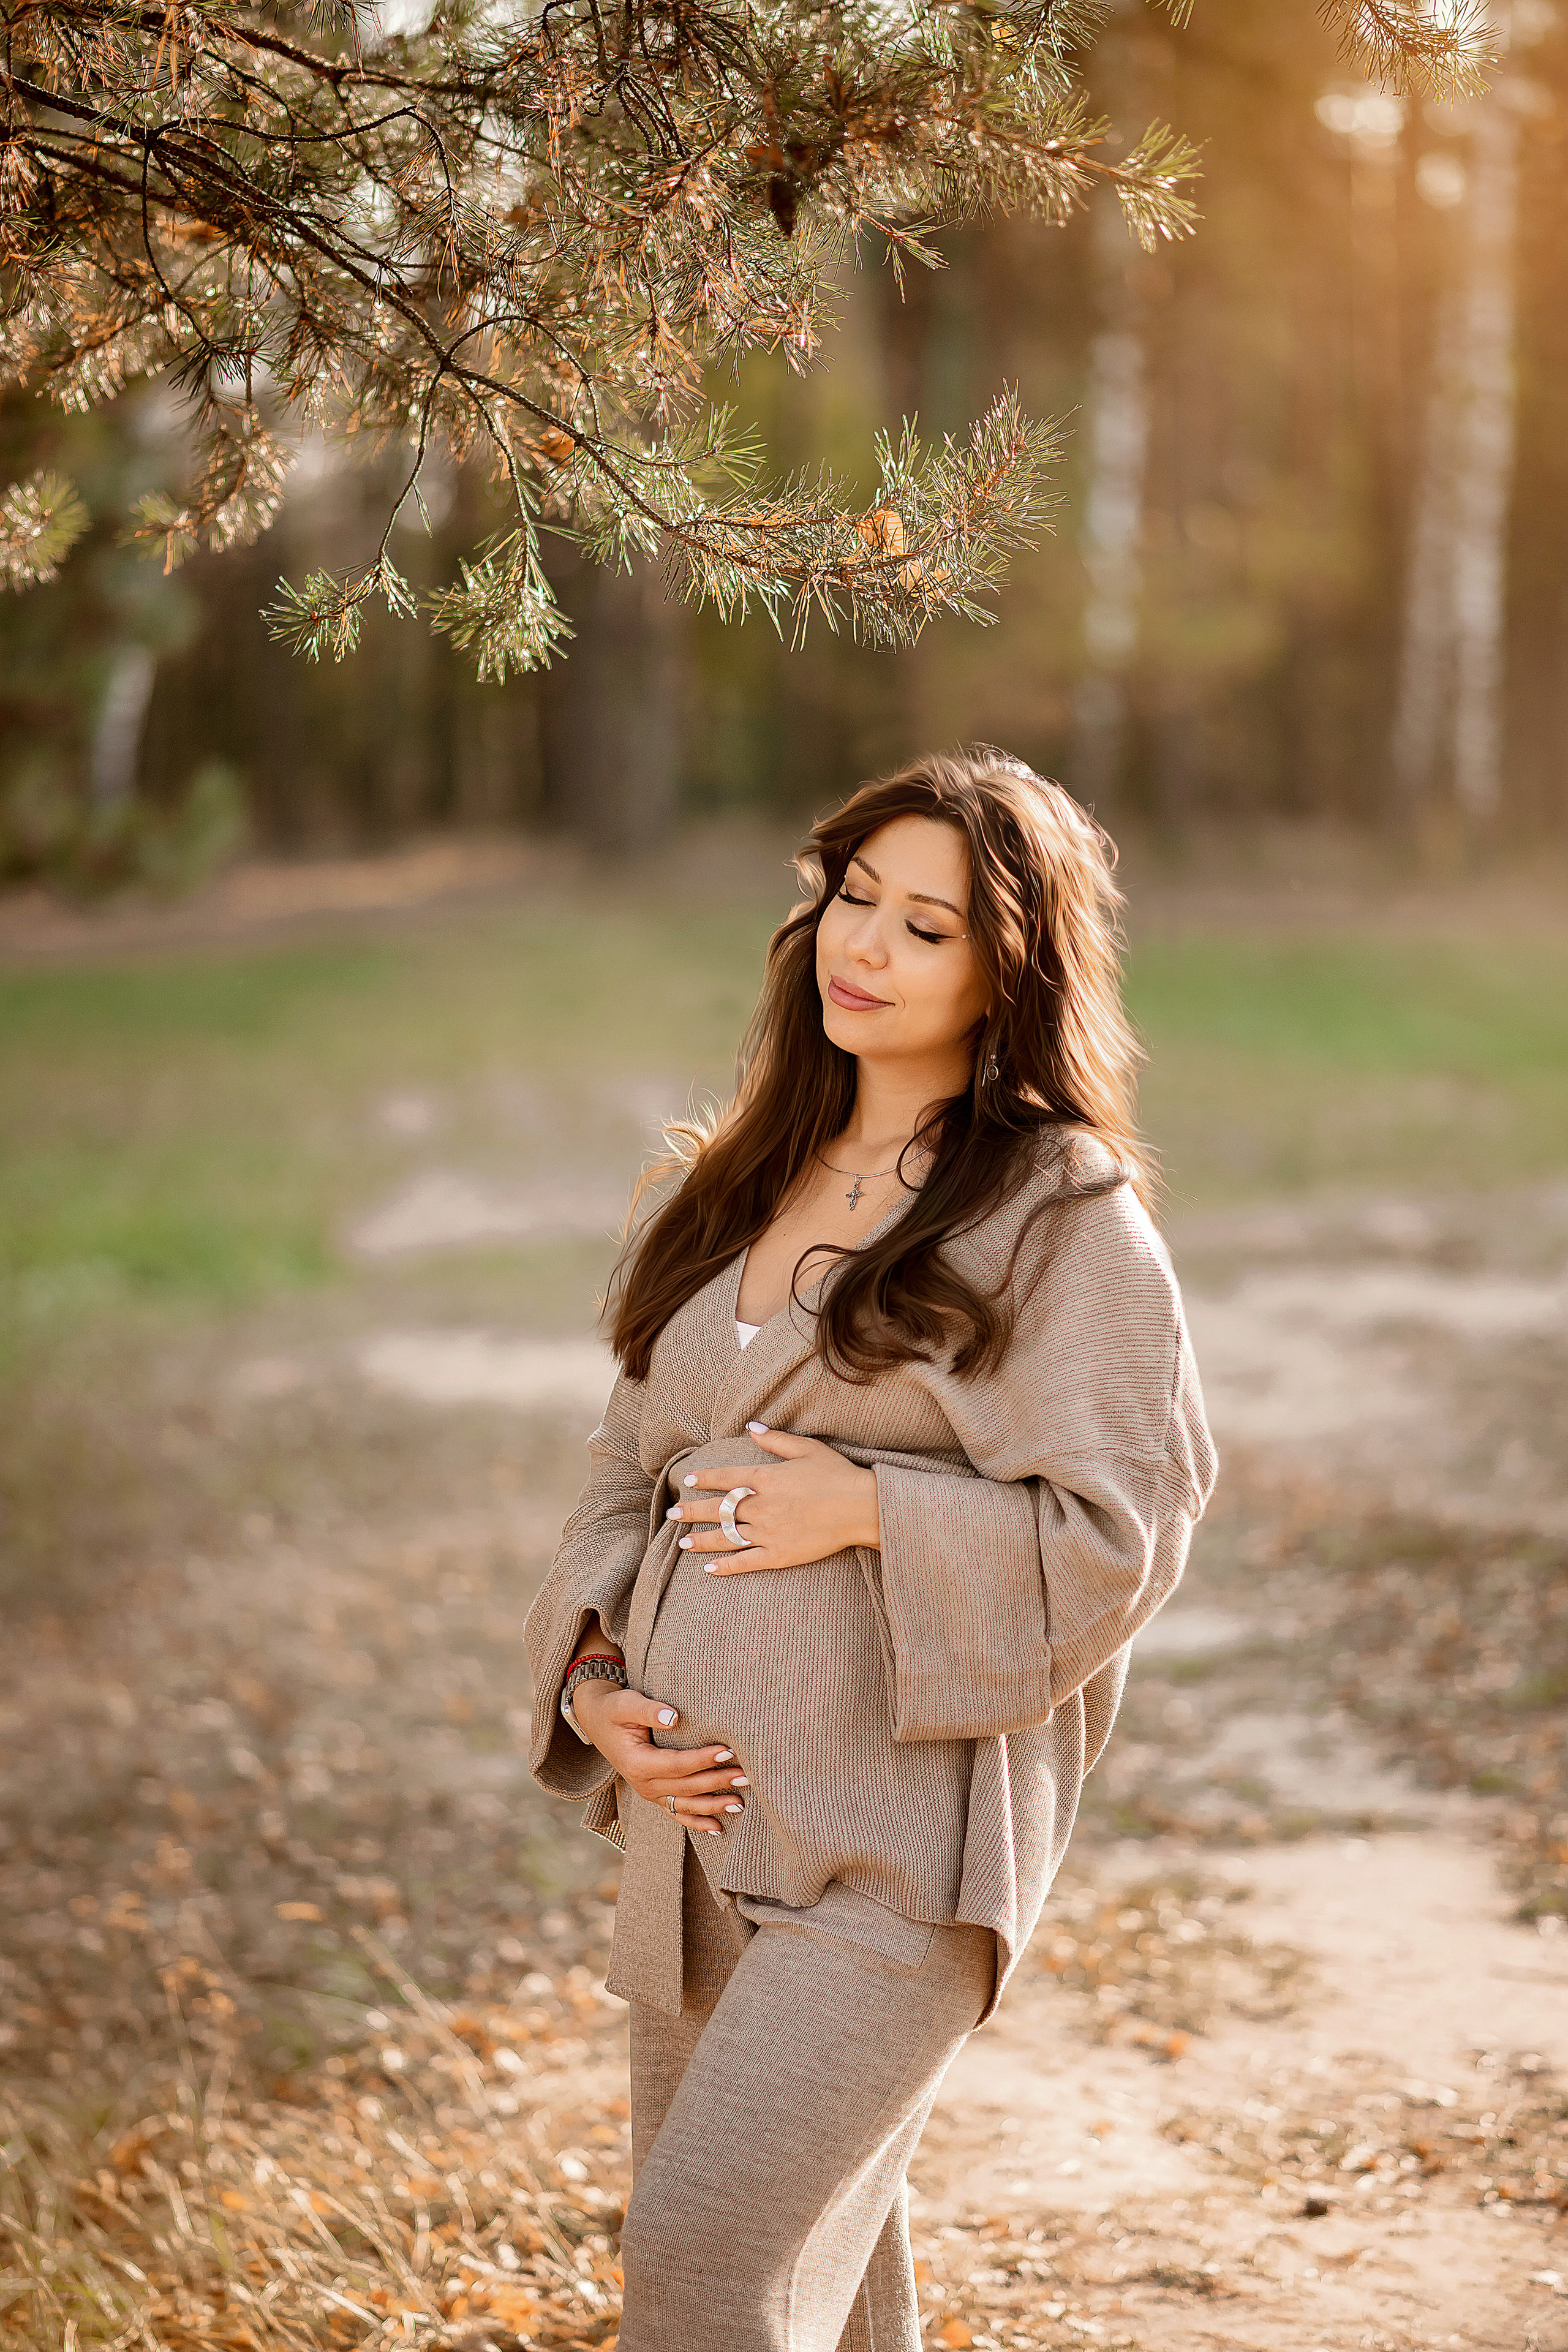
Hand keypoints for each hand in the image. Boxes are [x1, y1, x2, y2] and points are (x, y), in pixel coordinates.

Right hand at [571, 1678, 747, 1834]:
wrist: (598, 1722)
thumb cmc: (615, 1710)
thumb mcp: (627, 1704)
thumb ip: (650, 1711)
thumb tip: (674, 1718)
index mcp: (637, 1763)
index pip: (677, 1765)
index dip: (703, 1760)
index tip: (728, 1751)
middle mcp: (643, 1784)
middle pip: (687, 1787)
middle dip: (717, 1782)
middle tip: (746, 1776)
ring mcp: (648, 1793)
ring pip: (685, 1805)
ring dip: (713, 1805)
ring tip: (740, 1802)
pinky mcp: (654, 1795)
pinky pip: (676, 1813)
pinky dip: (697, 1822)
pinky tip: (718, 1828)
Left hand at [665, 1425, 879, 1576]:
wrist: (861, 1508)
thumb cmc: (836, 1474)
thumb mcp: (807, 1448)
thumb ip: (775, 1439)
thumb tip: (751, 1426)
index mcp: (765, 1478)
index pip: (725, 1478)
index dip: (704, 1479)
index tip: (687, 1481)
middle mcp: (761, 1506)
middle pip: (717, 1509)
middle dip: (691, 1511)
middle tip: (672, 1514)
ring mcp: (768, 1532)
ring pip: (725, 1537)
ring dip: (701, 1540)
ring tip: (681, 1542)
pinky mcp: (778, 1555)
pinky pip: (745, 1562)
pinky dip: (725, 1566)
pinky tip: (708, 1568)